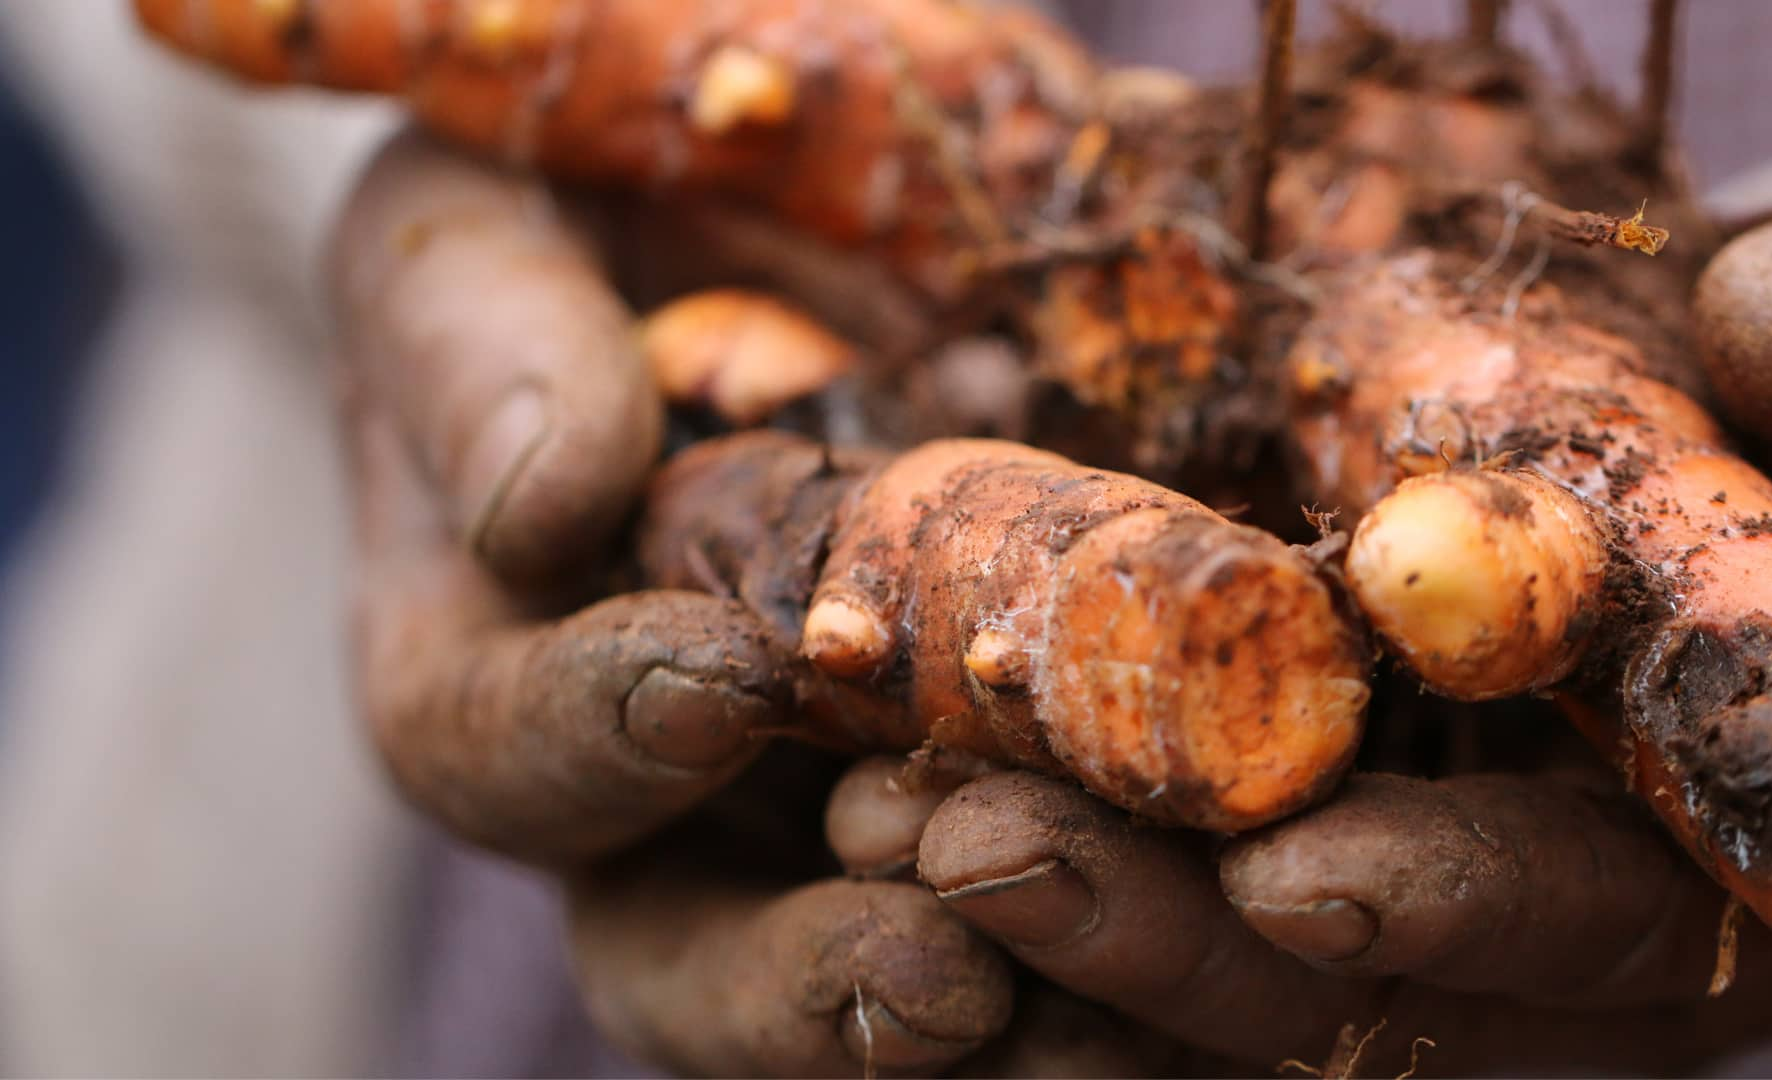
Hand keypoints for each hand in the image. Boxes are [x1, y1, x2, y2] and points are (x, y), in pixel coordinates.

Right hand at [331, 129, 1198, 1076]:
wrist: (727, 221)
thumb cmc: (571, 213)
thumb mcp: (481, 233)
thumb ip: (484, 350)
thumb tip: (544, 498)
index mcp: (496, 667)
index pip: (501, 752)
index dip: (597, 734)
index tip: (723, 679)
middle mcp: (657, 797)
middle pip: (690, 966)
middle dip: (809, 994)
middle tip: (938, 981)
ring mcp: (826, 811)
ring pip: (887, 989)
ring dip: (1012, 1018)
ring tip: (1119, 1020)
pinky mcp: (1002, 782)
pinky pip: (1065, 927)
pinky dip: (1149, 954)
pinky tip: (1253, 932)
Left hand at [823, 753, 1771, 1076]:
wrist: (1730, 404)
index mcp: (1721, 832)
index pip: (1590, 915)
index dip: (1451, 905)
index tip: (1287, 881)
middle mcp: (1558, 893)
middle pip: (1354, 978)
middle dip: (1165, 933)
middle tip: (972, 853)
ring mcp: (1413, 857)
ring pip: (1222, 953)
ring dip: (1057, 904)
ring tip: (882, 823)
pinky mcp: (1288, 795)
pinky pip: (1152, 861)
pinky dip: (1032, 838)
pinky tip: (881, 793)